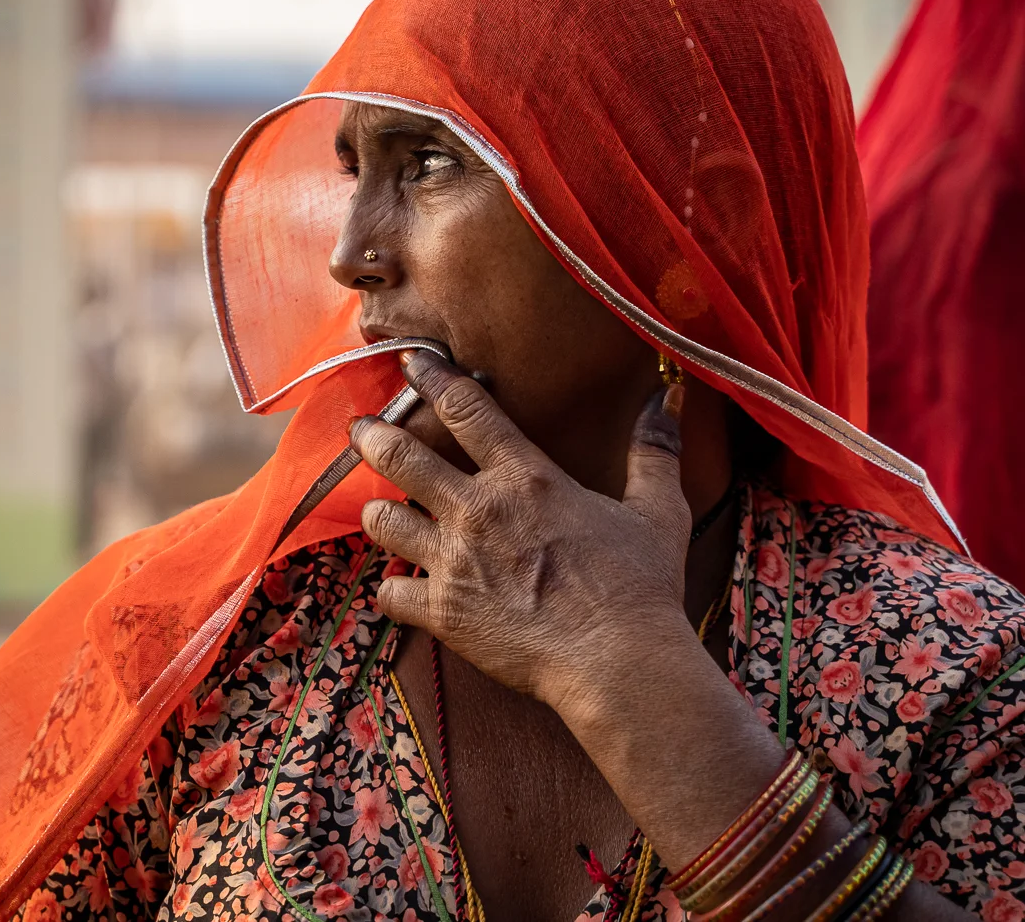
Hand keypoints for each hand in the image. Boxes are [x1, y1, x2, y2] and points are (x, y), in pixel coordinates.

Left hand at [349, 348, 694, 715]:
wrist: (620, 663)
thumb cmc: (642, 587)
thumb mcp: (658, 510)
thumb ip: (653, 451)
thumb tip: (666, 401)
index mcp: (526, 477)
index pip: (466, 408)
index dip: (432, 378)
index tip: (410, 360)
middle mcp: (479, 510)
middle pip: (403, 457)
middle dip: (372, 436)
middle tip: (358, 427)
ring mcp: (455, 562)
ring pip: (384, 521)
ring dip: (379, 512)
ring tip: (380, 510)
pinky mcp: (443, 612)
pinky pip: (390, 592)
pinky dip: (393, 588)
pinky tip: (402, 586)